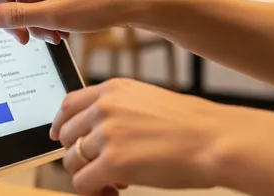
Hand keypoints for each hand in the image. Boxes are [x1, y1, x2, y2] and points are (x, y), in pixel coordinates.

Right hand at [0, 0, 156, 43]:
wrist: (133, 2)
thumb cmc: (99, 4)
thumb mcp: (54, 16)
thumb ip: (18, 17)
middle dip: (14, 17)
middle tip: (28, 39)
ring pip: (26, 3)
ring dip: (33, 23)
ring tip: (54, 36)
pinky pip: (41, 5)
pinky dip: (46, 20)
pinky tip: (61, 32)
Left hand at [50, 78, 251, 195]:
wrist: (214, 139)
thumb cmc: (191, 124)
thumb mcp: (147, 100)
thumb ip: (118, 109)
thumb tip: (95, 133)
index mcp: (113, 89)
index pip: (68, 104)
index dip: (61, 124)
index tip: (59, 137)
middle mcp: (105, 107)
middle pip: (68, 136)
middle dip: (80, 155)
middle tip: (102, 168)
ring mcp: (107, 135)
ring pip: (72, 161)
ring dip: (88, 175)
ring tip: (115, 182)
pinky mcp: (113, 163)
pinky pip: (82, 183)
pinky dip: (94, 192)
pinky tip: (114, 192)